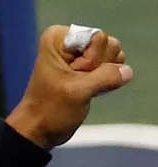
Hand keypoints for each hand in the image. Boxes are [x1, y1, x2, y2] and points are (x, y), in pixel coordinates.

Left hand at [7, 25, 132, 149]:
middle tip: (77, 83)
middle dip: (98, 67)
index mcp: (58, 38)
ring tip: (81, 87)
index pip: (97, 37)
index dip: (92, 60)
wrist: (39, 129)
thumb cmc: (51, 109)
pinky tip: (90, 89)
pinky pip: (111, 65)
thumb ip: (105, 77)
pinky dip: (106, 78)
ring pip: (112, 54)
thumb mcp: (78, 92)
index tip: (74, 75)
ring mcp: (80, 53)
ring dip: (103, 74)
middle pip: (108, 44)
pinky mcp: (87, 66)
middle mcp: (69, 40)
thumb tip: (126, 71)